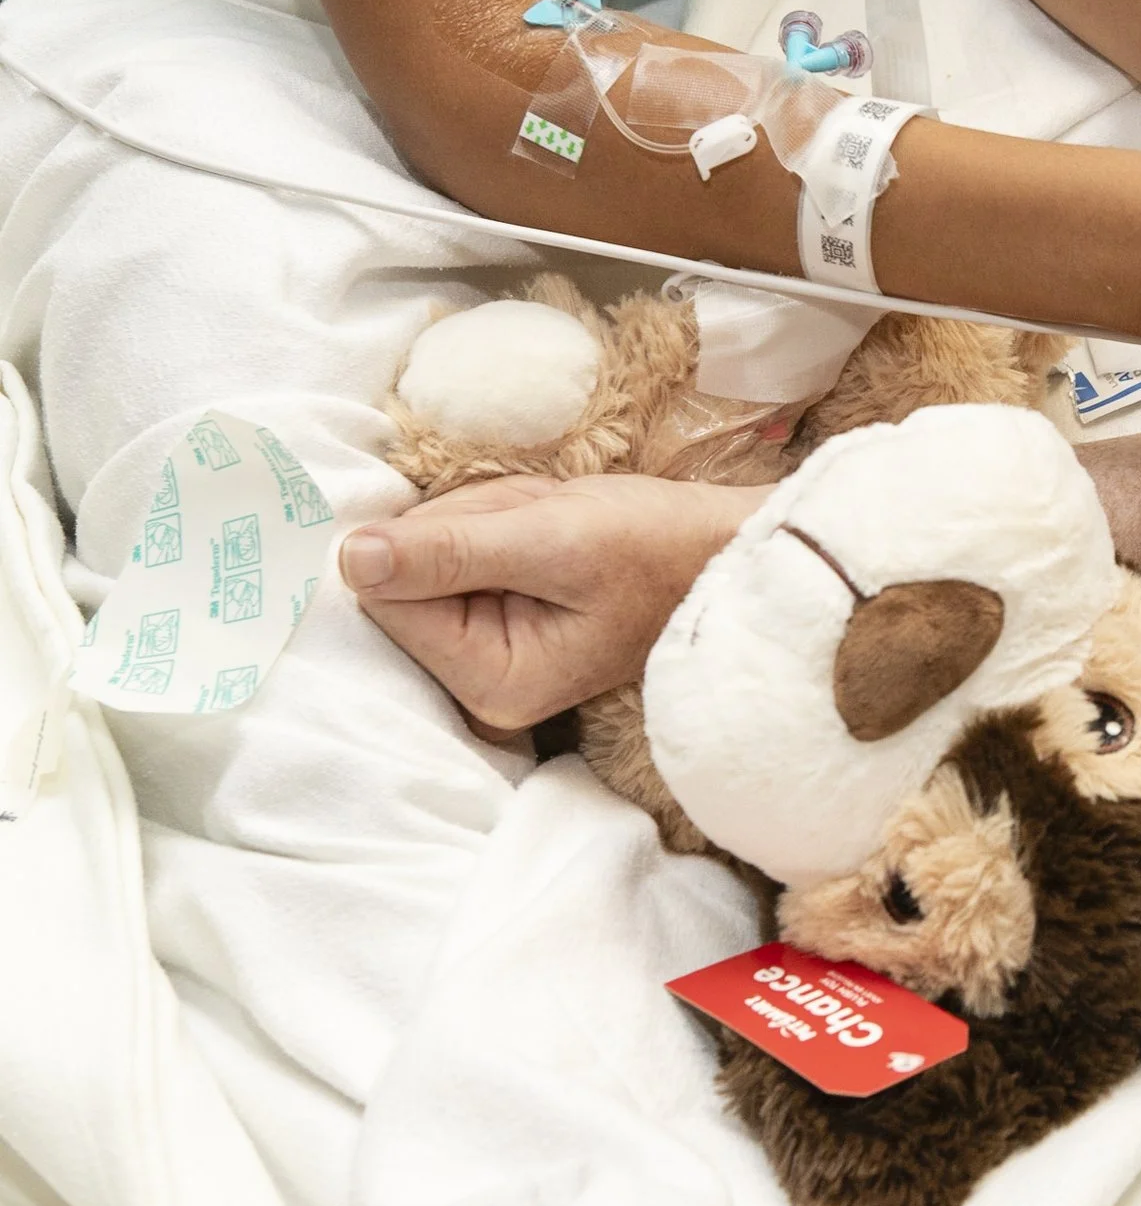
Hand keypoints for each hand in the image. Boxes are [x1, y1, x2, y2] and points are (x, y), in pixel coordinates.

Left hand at [340, 473, 767, 737]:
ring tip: (556, 524)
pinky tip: (548, 531)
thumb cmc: (657, 545)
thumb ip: (449, 550)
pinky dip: (496, 525)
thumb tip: (349, 558)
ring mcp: (491, 658)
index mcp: (492, 683)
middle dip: (465, 527)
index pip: (390, 597)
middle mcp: (482, 687)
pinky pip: (459, 557)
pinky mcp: (501, 626)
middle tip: (543, 523)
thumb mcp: (553, 538)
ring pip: (430, 558)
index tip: (511, 526)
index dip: (434, 537)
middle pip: (405, 579)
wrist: (725, 545)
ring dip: (485, 518)